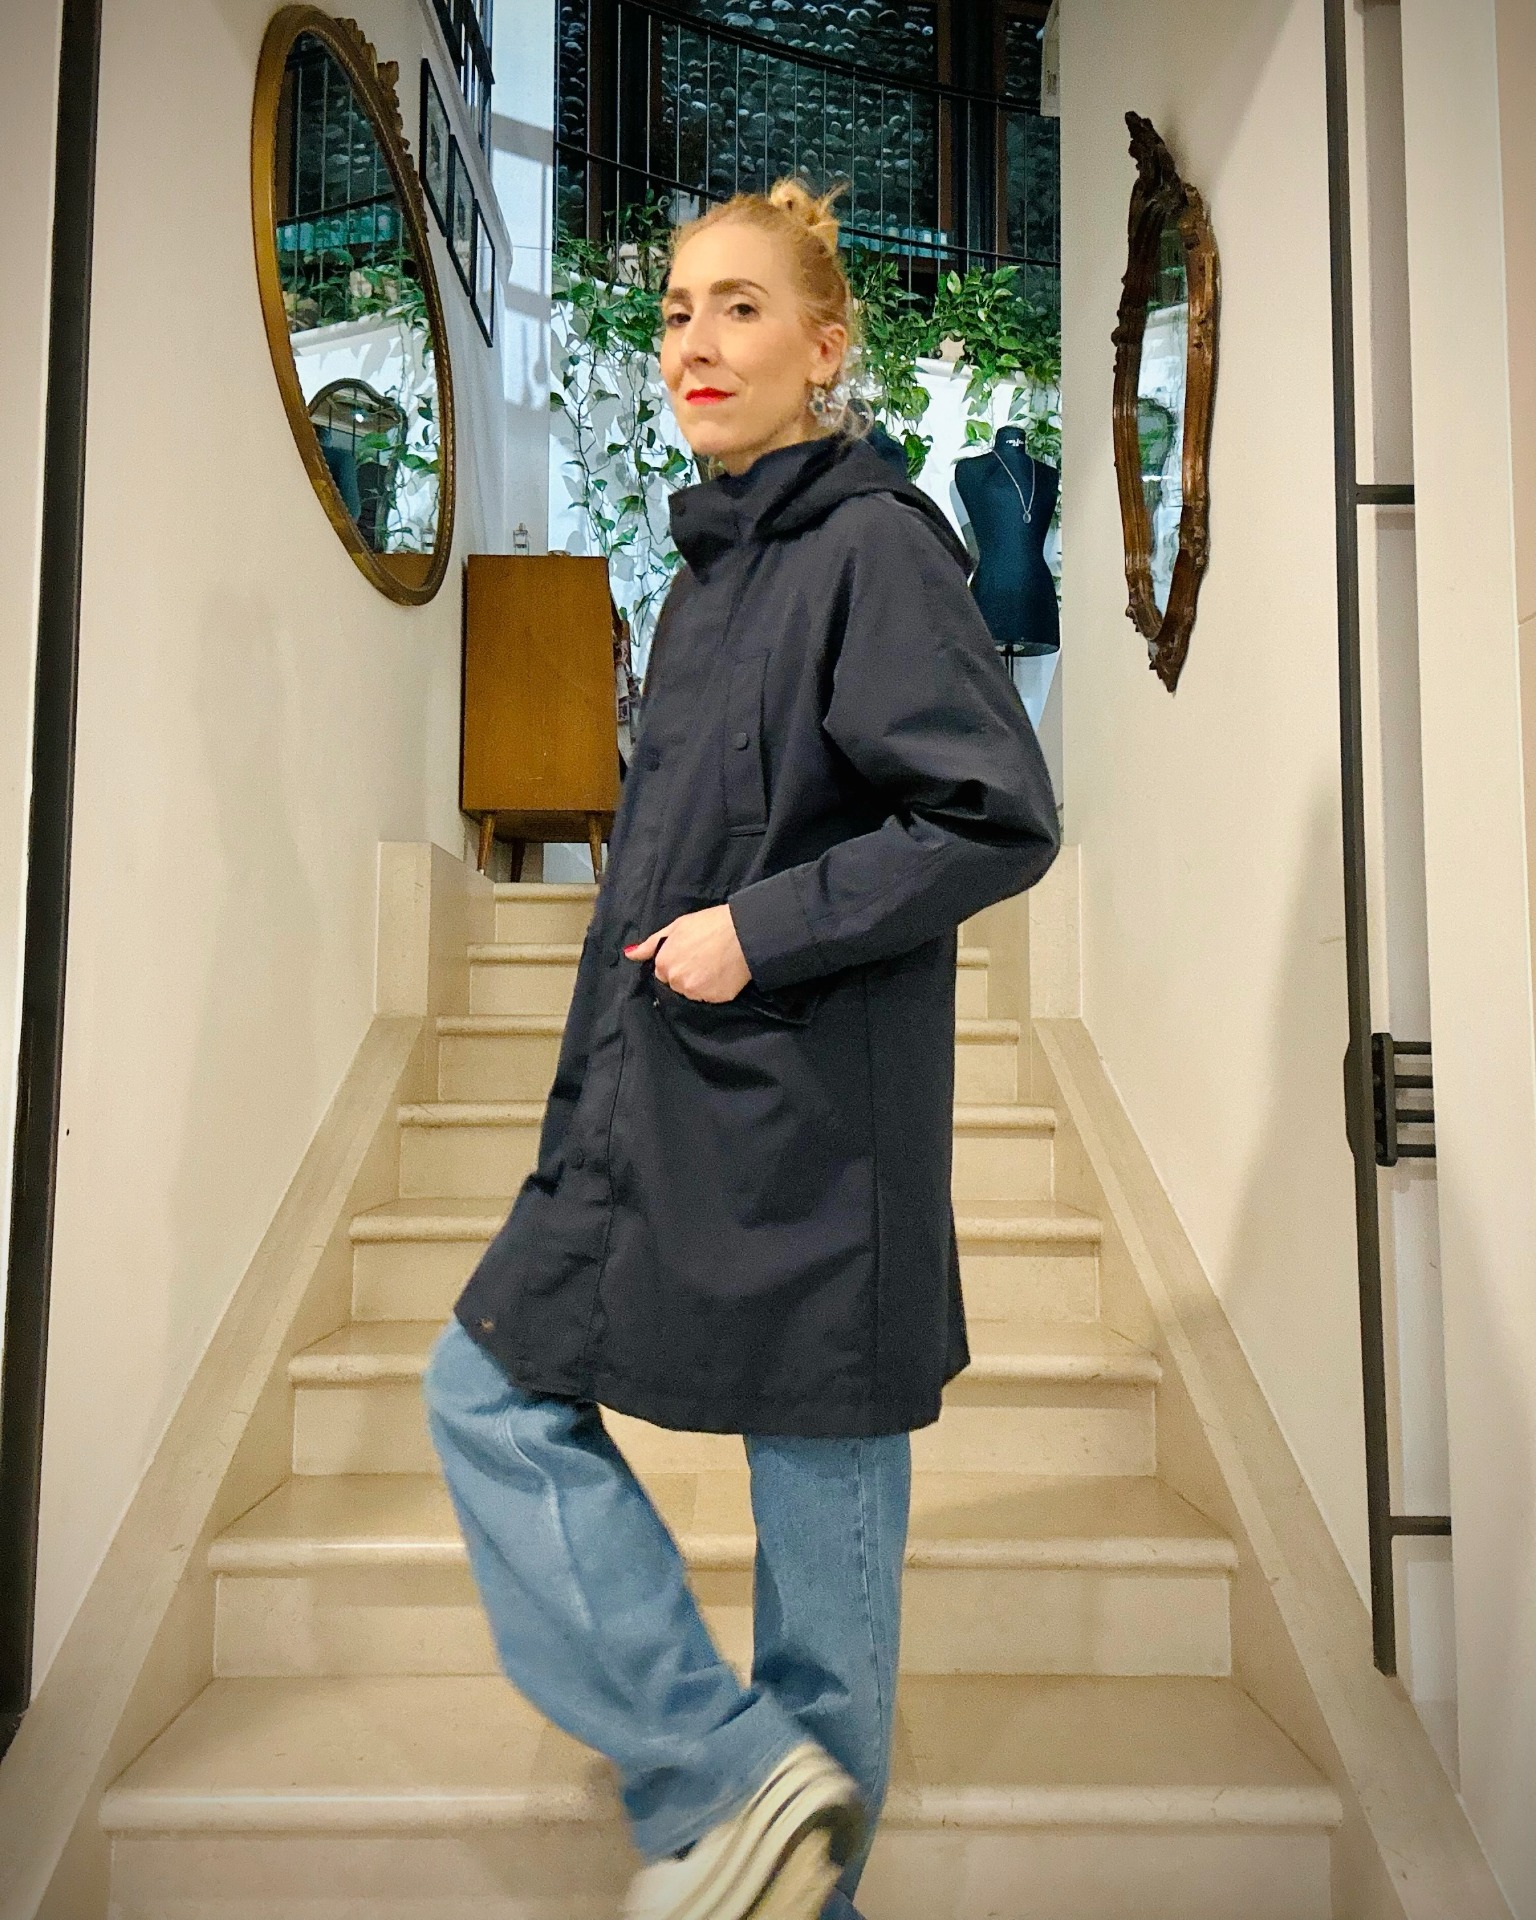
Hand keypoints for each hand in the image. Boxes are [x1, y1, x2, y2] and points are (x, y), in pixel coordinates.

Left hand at [624, 905, 751, 1001]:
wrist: (744, 932)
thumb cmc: (710, 924)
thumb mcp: (677, 926)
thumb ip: (651, 944)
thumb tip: (629, 954)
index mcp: (664, 963)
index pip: (662, 972)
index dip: (676, 962)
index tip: (690, 953)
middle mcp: (676, 981)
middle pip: (676, 984)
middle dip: (686, 975)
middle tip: (704, 958)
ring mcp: (695, 992)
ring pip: (692, 993)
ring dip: (700, 983)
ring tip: (714, 965)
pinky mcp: (714, 999)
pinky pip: (710, 998)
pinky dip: (715, 989)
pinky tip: (723, 973)